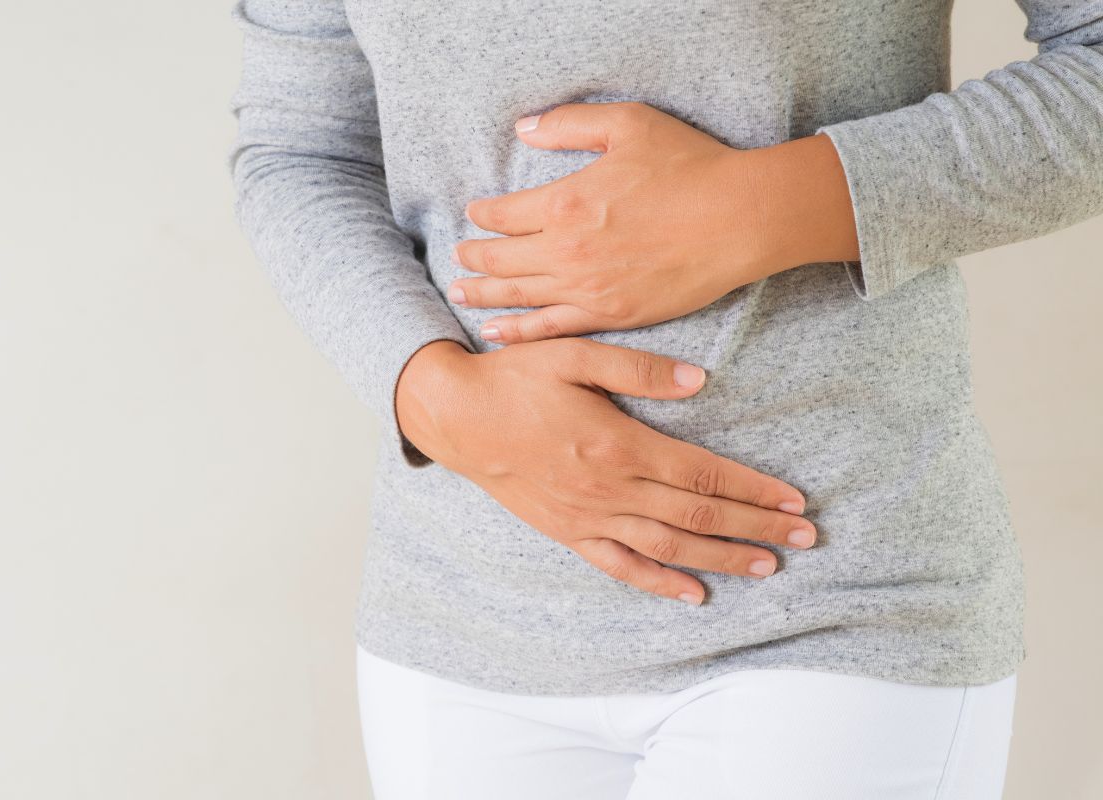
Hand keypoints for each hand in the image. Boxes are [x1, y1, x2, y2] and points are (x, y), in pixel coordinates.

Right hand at [395, 338, 815, 603]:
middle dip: (757, 527)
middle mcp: (609, 490)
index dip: (753, 489)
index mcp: (619, 444)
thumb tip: (700, 381)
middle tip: (806, 537)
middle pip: (698, 516)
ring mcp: (588, 517)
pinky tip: (694, 595)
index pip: (703, 475)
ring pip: (669, 547)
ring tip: (769, 566)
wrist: (455, 417)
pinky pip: (621, 566)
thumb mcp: (573, 354)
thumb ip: (638, 368)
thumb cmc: (514, 380)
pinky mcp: (568, 533)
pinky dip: (660, 583)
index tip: (794, 499)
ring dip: (722, 559)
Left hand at [448, 101, 857, 343]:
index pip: (504, 213)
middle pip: (502, 257)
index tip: (474, 213)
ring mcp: (587, 288)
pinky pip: (551, 328)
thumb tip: (523, 128)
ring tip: (460, 293)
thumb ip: (569, 124)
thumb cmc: (689, 166)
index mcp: (565, 202)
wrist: (739, 219)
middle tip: (457, 255)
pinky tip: (497, 332)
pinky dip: (519, 332)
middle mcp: (566, 250)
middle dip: (474, 255)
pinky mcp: (611, 315)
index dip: (483, 214)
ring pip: (518, 296)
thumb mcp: (628, 124)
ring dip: (484, 294)